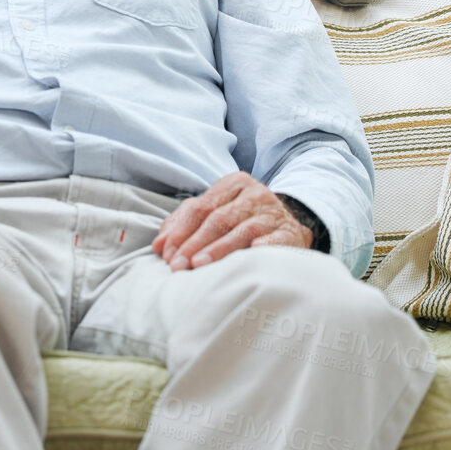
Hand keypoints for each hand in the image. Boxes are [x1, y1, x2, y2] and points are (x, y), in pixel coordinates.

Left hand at [151, 171, 313, 270]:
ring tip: (199, 265)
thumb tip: (159, 245)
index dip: (181, 231)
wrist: (291, 223)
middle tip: (178, 265)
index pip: (200, 207)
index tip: (166, 253)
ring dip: (218, 249)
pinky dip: (262, 248)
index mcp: (233, 184)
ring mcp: (273, 213)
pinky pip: (274, 240)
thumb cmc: (243, 219)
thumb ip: (185, 222)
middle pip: (218, 219)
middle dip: (194, 244)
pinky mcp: (289, 233)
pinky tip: (249, 255)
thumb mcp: (216, 211)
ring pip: (242, 230)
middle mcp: (254, 194)